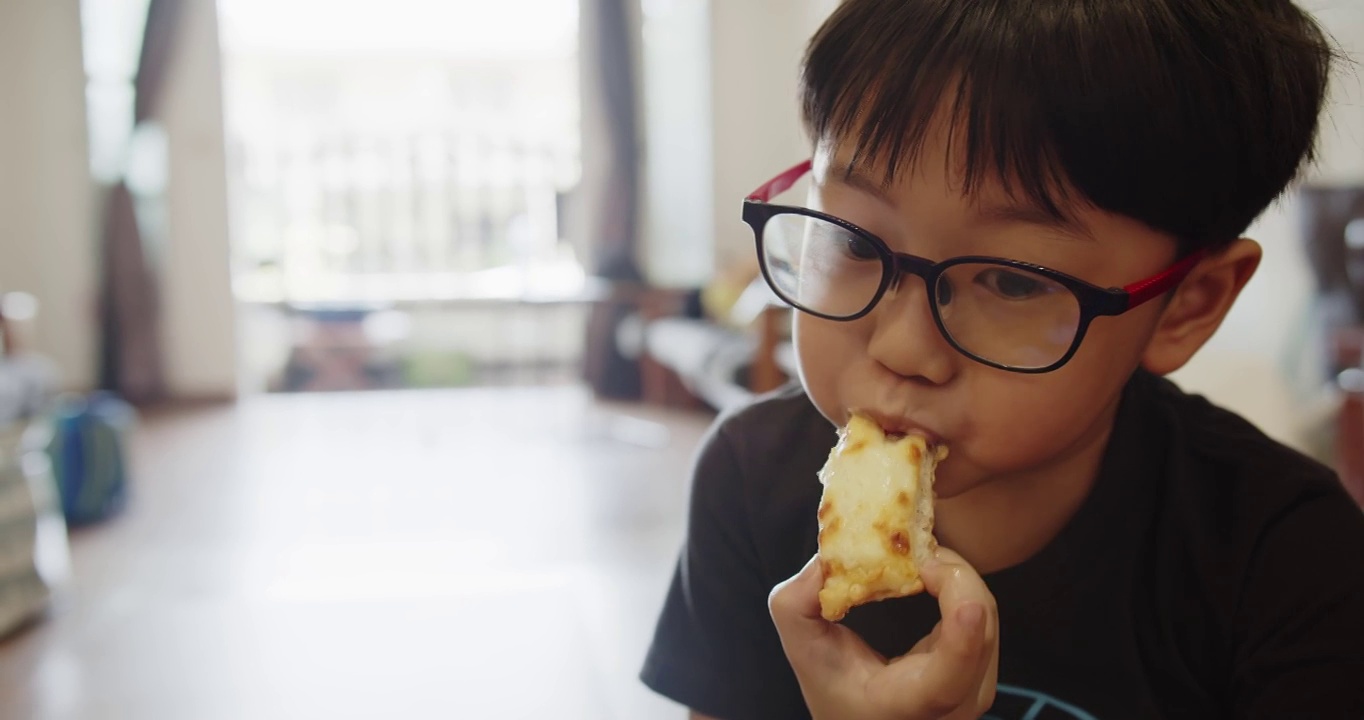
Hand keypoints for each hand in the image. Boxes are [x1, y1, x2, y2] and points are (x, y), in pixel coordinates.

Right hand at [768, 548, 998, 719]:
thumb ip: (800, 601)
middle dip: (954, 577)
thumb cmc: (833, 684)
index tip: (966, 603)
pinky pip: (986, 618)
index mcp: (906, 702)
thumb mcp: (803, 645)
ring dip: (957, 577)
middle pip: (980, 634)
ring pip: (988, 619)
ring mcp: (976, 690)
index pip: (948, 680)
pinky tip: (932, 576)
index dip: (963, 639)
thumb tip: (827, 559)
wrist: (861, 716)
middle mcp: (954, 705)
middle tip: (917, 550)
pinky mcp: (984, 671)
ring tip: (919, 561)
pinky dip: (961, 588)